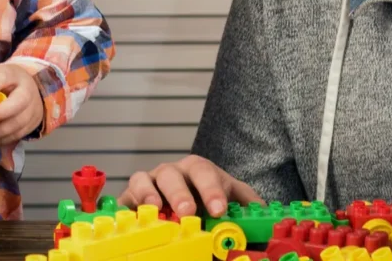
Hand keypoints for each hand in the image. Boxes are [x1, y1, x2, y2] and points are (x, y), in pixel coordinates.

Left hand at [0, 63, 43, 146]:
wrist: (31, 88)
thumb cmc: (6, 82)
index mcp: (13, 74)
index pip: (2, 78)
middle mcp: (26, 90)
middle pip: (18, 102)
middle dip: (1, 112)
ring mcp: (32, 107)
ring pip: (20, 121)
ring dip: (1, 132)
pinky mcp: (33, 122)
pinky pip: (20, 133)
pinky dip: (5, 139)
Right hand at [119, 156, 262, 217]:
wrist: (187, 206)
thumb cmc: (210, 203)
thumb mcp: (234, 202)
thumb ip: (249, 209)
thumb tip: (266, 219)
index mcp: (199, 171)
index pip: (206, 174)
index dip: (212, 190)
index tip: (219, 210)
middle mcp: (172, 173)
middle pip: (172, 175)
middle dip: (179, 193)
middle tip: (187, 212)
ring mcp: (149, 183)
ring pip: (142, 179)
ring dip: (148, 194)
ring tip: (155, 210)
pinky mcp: (131, 198)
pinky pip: (125, 197)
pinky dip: (127, 205)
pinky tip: (132, 217)